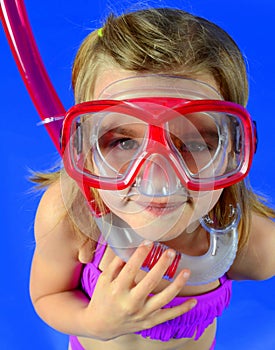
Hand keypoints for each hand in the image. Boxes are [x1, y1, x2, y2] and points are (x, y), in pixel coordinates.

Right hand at [82, 242, 196, 339]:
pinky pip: (168, 316)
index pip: (131, 268)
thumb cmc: (102, 298)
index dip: (141, 254)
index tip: (149, 242)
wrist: (100, 325)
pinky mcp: (149, 322)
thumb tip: (130, 247)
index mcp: (117, 289)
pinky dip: (182, 309)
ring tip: (187, 271)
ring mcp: (141, 314)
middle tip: (171, 252)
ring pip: (163, 299)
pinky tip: (193, 301)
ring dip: (177, 284)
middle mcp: (130, 303)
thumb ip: (116, 263)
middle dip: (162, 265)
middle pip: (150, 282)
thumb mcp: (104, 279)